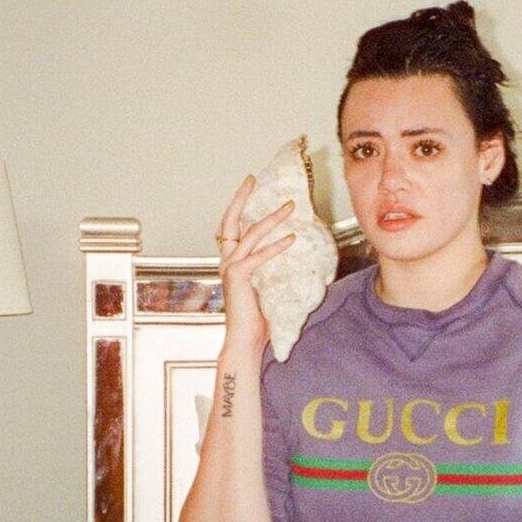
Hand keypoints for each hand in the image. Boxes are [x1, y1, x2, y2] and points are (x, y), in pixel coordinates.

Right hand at [216, 173, 296, 357]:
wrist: (246, 342)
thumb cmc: (258, 319)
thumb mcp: (267, 286)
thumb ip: (272, 268)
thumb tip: (294, 252)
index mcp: (231, 261)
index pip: (231, 226)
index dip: (238, 204)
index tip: (249, 185)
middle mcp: (226, 261)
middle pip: (230, 221)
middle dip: (241, 198)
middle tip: (252, 179)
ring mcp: (231, 269)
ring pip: (249, 234)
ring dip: (271, 218)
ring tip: (289, 206)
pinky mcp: (239, 278)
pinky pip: (258, 257)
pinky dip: (275, 247)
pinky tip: (291, 239)